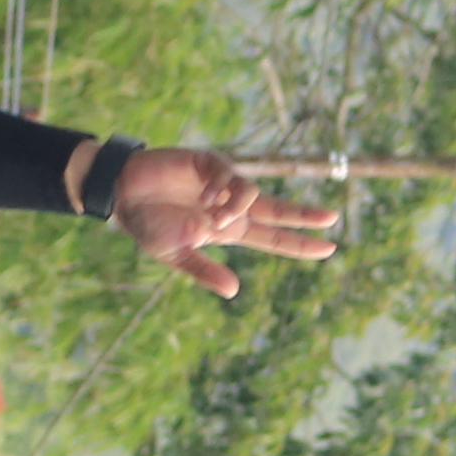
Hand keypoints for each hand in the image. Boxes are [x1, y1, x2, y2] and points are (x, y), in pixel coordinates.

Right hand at [104, 145, 342, 298]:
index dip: (299, 243)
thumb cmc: (148, 226)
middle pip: (276, 210)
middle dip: (303, 215)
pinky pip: (229, 174)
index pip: (272, 238)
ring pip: (251, 193)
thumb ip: (204, 271)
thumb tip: (234, 292)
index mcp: (228, 230)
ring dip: (239, 205)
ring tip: (213, 215)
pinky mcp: (209, 163)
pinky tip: (205, 198)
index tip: (329, 248)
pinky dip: (223, 188)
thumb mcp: (175, 255)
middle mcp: (230, 206)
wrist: (122, 195)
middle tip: (332, 218)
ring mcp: (222, 183)